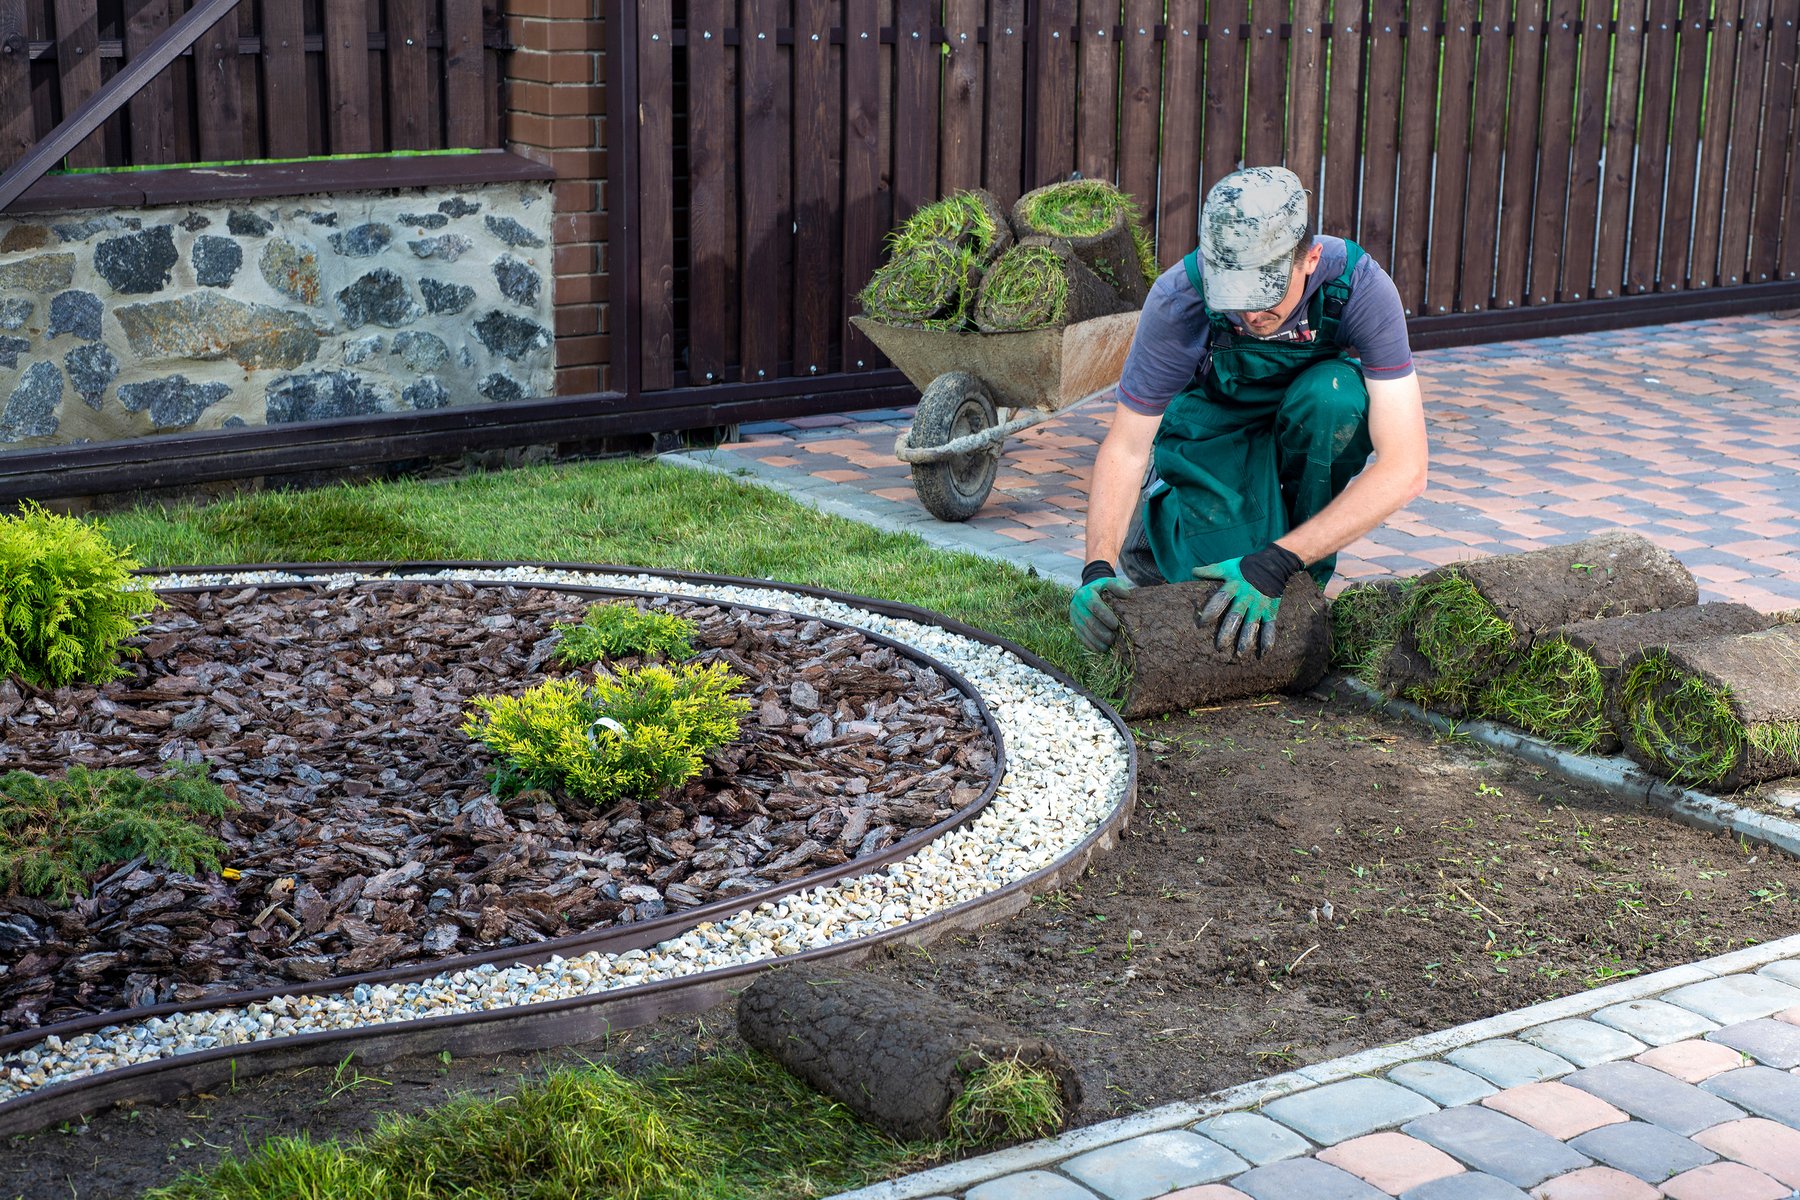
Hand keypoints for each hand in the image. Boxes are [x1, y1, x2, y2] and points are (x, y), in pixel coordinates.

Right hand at [1071, 572, 1135, 652]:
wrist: (1089, 593)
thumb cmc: (1104, 590)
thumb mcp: (1110, 583)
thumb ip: (1118, 586)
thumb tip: (1125, 595)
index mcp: (1085, 593)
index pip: (1094, 605)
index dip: (1105, 616)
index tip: (1116, 625)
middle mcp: (1076, 604)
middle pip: (1088, 620)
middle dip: (1101, 631)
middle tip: (1113, 639)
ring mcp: (1073, 615)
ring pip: (1084, 630)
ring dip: (1096, 640)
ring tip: (1108, 646)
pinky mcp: (1074, 624)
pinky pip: (1081, 636)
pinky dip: (1091, 644)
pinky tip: (1100, 649)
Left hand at [1193, 543, 1303, 657]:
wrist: (1273, 564)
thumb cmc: (1245, 567)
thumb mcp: (1228, 567)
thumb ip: (1211, 571)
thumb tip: (1193, 571)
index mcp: (1234, 585)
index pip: (1221, 598)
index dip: (1211, 610)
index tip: (1202, 623)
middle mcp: (1247, 596)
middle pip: (1236, 615)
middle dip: (1228, 631)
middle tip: (1219, 647)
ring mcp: (1259, 604)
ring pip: (1252, 624)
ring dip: (1247, 639)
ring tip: (1240, 654)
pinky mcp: (1271, 610)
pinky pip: (1270, 626)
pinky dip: (1268, 639)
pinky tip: (1263, 653)